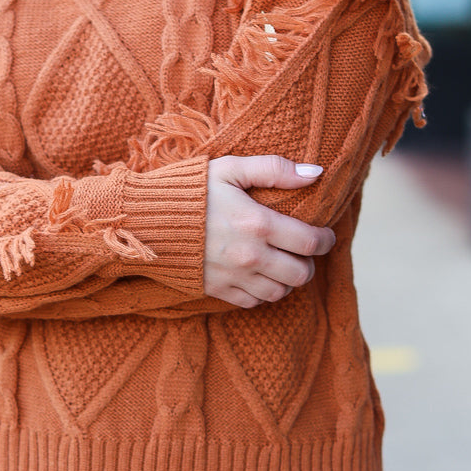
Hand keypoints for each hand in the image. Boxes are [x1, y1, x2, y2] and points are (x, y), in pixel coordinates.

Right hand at [203, 155, 334, 307]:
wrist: (145, 219)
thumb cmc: (190, 189)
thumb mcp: (231, 168)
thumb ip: (274, 169)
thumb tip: (315, 173)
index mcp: (258, 224)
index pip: (311, 242)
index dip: (325, 240)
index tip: (325, 235)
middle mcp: (251, 256)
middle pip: (301, 273)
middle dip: (308, 263)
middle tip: (303, 251)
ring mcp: (234, 277)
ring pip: (280, 292)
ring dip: (287, 280)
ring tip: (283, 264)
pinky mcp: (218, 290)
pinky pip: (253, 302)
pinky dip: (263, 292)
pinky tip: (259, 276)